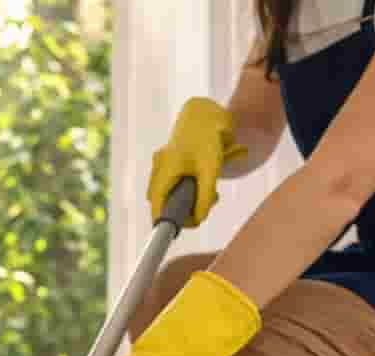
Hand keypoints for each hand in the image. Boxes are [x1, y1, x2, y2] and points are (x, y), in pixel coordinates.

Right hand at [148, 97, 248, 226]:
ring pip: (174, 191)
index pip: (158, 207)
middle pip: (166, 201)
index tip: (185, 228)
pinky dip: (196, 183)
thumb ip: (205, 196)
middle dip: (188, 206)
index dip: (168, 222)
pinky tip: (213, 172)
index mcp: (164, 170)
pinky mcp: (171, 159)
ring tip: (217, 189)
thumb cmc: (209, 136)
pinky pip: (179, 180)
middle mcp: (159, 167)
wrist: (209, 109)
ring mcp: (163, 163)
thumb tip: (199, 219)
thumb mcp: (211, 169)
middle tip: (213, 200)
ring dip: (195, 194)